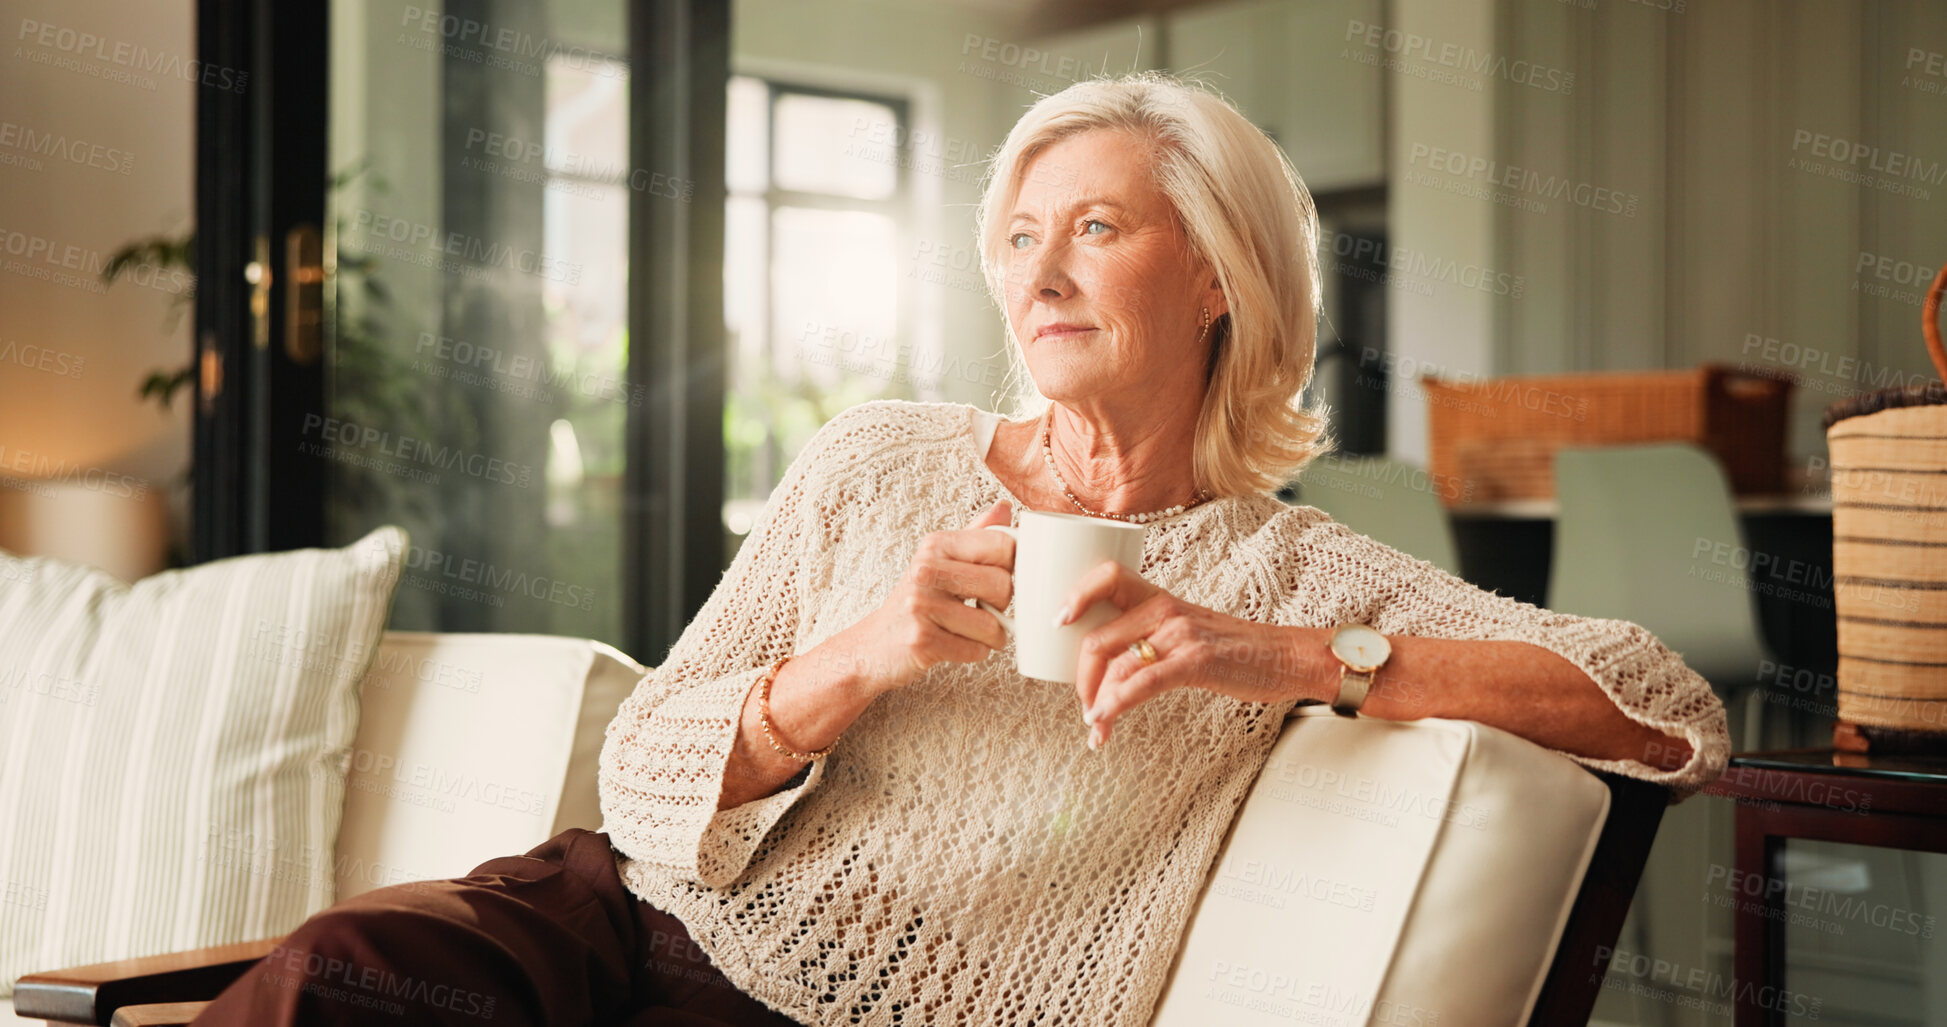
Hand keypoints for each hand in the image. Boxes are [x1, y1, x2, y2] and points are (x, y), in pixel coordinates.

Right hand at [805, 500, 1015, 697]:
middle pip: (1003, 585)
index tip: (1003, 577)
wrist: (875, 644)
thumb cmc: (916, 602)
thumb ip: (976, 535)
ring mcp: (921, 605)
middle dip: (1002, 605)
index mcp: (936, 544)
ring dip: (991, 636)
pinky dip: (975, 652)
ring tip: (970, 630)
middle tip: (983, 607)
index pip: (1003, 545)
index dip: (1014, 566)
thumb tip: (1005, 508)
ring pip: (992, 625)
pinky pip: (976, 650)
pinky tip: (957, 643)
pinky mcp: (921, 640)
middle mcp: (926, 570)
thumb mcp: (941, 561)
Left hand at [1062, 561, 1320, 746]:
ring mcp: (1180, 634)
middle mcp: (1165, 609)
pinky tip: (1104, 722)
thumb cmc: (1234, 648)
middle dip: (1080, 677)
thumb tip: (1104, 660)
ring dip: (1097, 702)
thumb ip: (1148, 633)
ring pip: (1116, 664)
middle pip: (1098, 636)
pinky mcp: (1195, 661)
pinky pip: (1142, 682)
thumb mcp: (1185, 628)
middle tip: (1084, 703)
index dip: (1075, 593)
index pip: (1108, 574)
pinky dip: (1115, 705)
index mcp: (1159, 597)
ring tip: (1095, 725)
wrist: (1285, 657)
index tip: (1055, 622)